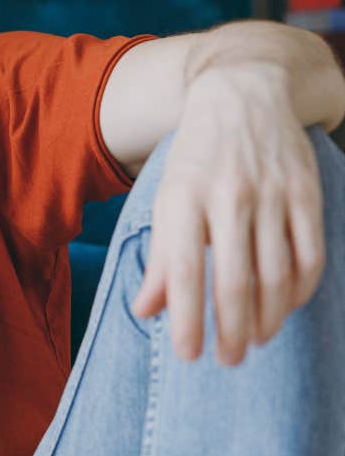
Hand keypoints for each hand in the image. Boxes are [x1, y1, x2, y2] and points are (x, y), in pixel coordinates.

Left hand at [132, 67, 325, 365]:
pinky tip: (286, 308)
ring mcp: (270, 195)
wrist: (243, 94)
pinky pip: (310, 255)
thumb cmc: (196, 159)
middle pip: (235, 281)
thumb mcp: (166, 199)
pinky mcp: (306, 193)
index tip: (190, 355)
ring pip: (276, 275)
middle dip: (232, 331)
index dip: (187, 319)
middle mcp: (226, 198)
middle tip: (229, 361)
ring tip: (255, 341)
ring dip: (268, 318)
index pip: (184, 272)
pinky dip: (300, 290)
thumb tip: (146, 311)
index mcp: (182, 199)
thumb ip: (159, 258)